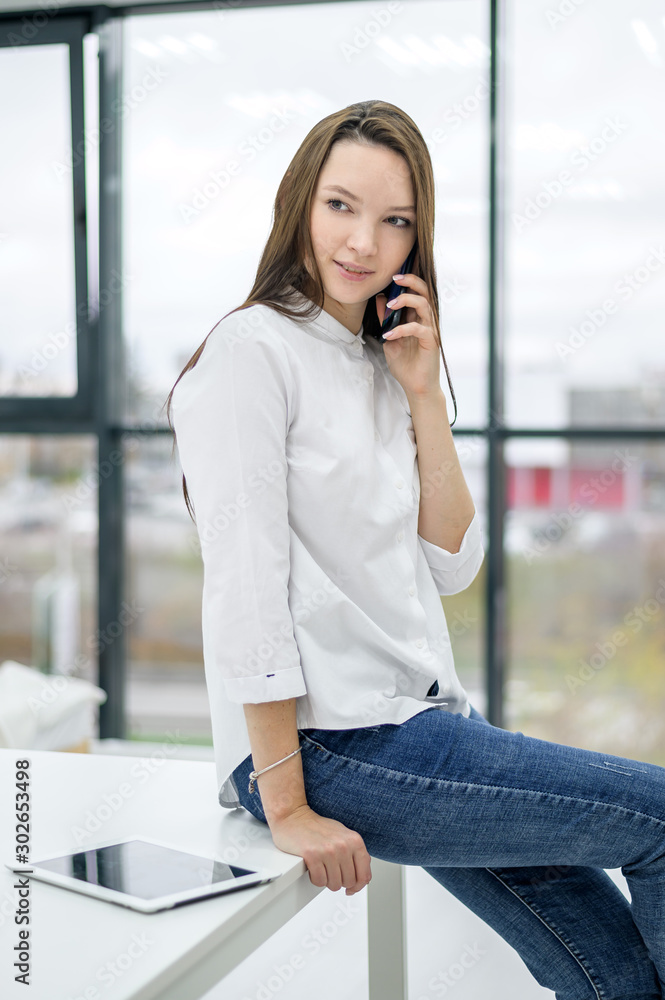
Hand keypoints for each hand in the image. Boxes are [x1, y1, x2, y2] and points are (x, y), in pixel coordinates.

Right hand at [268, 804, 371, 894]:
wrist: (294, 816)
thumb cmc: (317, 827)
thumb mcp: (343, 835)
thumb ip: (355, 853)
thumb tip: (363, 876)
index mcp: (354, 840)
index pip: (364, 874)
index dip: (358, 886)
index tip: (352, 889)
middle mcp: (343, 845)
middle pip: (348, 882)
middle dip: (339, 881)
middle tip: (330, 872)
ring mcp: (328, 850)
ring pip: (334, 884)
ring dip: (326, 880)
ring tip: (321, 868)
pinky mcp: (312, 855)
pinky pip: (319, 881)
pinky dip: (315, 879)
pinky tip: (313, 868)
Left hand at [376, 272, 440, 400]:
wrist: (415, 386)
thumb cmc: (405, 364)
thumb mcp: (389, 339)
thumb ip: (385, 320)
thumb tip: (380, 299)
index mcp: (417, 318)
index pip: (416, 292)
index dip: (407, 282)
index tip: (392, 277)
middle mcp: (426, 321)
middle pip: (425, 292)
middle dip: (411, 282)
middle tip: (395, 279)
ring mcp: (430, 330)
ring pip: (424, 305)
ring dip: (406, 301)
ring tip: (390, 306)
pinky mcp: (431, 342)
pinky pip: (418, 329)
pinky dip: (401, 329)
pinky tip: (388, 336)